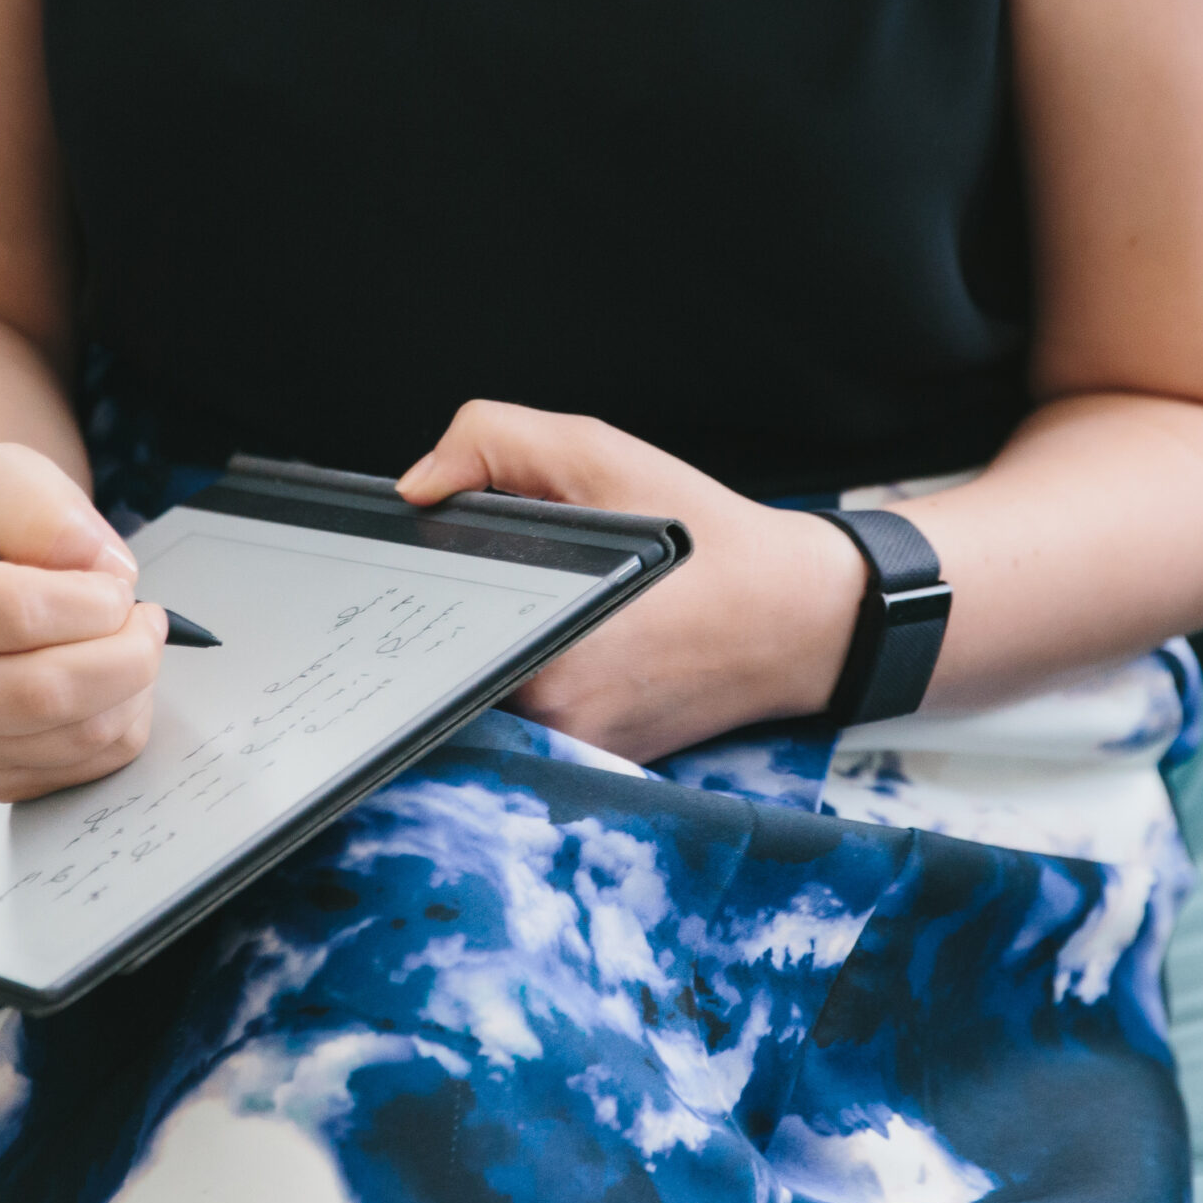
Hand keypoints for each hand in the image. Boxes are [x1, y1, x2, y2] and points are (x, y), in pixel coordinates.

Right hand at [0, 443, 167, 801]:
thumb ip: (37, 504)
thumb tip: (95, 567)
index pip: (14, 613)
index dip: (91, 597)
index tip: (114, 584)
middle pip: (47, 691)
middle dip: (126, 648)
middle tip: (142, 617)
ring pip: (78, 735)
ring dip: (133, 684)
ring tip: (126, 642)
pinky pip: (91, 765)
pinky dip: (124, 719)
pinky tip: (109, 683)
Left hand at [397, 403, 864, 762]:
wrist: (799, 615)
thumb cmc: (707, 538)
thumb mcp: (599, 455)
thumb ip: (494, 441)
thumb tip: (417, 486)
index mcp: (545, 645)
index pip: (426, 635)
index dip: (408, 594)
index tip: (402, 569)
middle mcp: (555, 715)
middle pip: (446, 669)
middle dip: (446, 619)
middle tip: (469, 575)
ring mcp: (575, 748)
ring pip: (482, 698)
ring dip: (481, 652)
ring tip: (517, 601)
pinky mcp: (597, 762)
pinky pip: (527, 721)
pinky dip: (525, 676)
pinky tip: (553, 634)